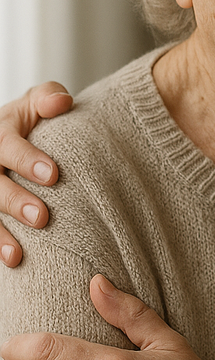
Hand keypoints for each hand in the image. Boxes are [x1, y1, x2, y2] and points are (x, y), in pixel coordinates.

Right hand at [0, 82, 71, 265]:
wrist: (11, 141)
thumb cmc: (31, 122)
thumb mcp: (36, 103)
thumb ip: (48, 97)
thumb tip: (61, 101)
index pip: (7, 146)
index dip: (27, 159)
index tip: (53, 175)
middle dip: (15, 201)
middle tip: (42, 217)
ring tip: (17, 253)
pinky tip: (12, 262)